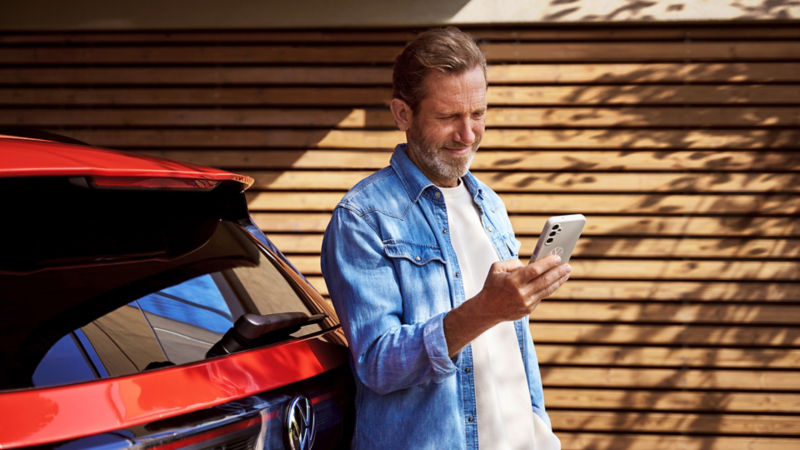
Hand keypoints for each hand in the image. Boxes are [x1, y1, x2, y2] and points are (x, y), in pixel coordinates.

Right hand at [443, 254, 569, 356]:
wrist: (487, 309)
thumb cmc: (492, 286)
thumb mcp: (496, 269)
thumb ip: (513, 263)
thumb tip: (529, 265)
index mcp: (512, 281)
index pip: (534, 270)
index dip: (547, 263)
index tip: (557, 257)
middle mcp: (520, 293)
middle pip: (544, 280)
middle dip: (558, 271)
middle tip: (567, 265)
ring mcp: (526, 303)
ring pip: (547, 290)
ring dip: (558, 280)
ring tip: (566, 273)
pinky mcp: (528, 309)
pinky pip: (541, 296)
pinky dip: (549, 288)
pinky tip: (555, 281)